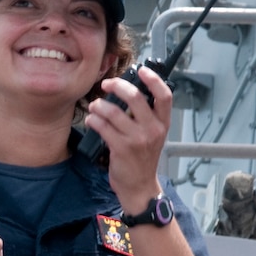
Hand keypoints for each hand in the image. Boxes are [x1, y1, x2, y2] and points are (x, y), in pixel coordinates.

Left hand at [86, 65, 171, 209]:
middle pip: (135, 97)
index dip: (153, 80)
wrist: (139, 186)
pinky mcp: (121, 148)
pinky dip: (94, 120)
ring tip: (94, 106)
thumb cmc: (143, 158)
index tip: (141, 70)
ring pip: (114, 112)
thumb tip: (128, 92)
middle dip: (117, 86)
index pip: (164, 96)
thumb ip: (145, 116)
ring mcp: (137, 139)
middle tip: (106, 85)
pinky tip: (91, 120)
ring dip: (99, 105)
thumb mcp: (152, 136)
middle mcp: (153, 130)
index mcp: (163, 124)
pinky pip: (103, 127)